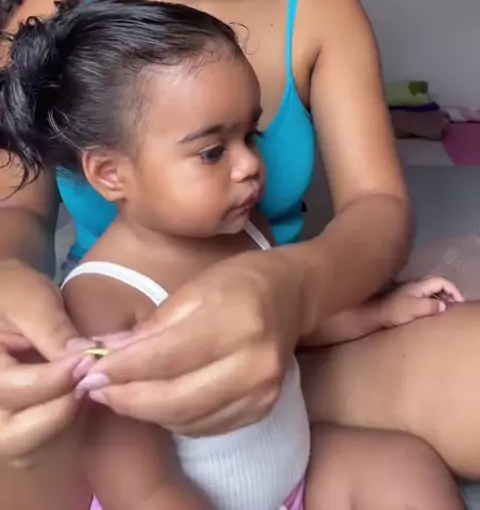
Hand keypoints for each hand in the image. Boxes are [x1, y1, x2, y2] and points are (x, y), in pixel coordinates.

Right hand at [0, 260, 93, 461]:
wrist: (4, 297)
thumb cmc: (11, 291)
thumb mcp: (30, 298)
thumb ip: (52, 328)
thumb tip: (86, 356)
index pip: (12, 390)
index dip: (54, 380)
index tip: (87, 361)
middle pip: (11, 437)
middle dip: (57, 414)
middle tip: (87, 380)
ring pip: (25, 450)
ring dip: (62, 424)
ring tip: (84, 384)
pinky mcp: (13, 425)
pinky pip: (36, 447)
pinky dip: (60, 428)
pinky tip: (77, 393)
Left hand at [77, 249, 301, 436]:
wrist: (291, 294)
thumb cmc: (237, 282)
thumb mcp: (192, 289)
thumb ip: (151, 327)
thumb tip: (104, 353)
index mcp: (234, 321)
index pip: (166, 357)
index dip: (123, 369)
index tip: (90, 371)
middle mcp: (253, 362)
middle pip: (175, 398)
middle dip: (128, 398)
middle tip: (96, 390)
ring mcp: (261, 391)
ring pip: (188, 418)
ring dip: (146, 411)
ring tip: (120, 394)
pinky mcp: (262, 408)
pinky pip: (206, 426)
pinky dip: (174, 418)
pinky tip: (156, 402)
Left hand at [381, 276, 463, 328]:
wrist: (374, 313)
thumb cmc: (394, 311)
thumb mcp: (414, 309)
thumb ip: (430, 306)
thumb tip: (444, 305)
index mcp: (419, 284)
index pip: (442, 281)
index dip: (453, 290)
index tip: (459, 302)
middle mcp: (416, 284)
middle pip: (438, 283)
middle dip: (450, 293)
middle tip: (456, 306)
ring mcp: (411, 289)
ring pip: (432, 289)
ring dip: (443, 297)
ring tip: (448, 309)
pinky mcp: (407, 297)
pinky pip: (427, 295)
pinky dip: (435, 300)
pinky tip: (434, 310)